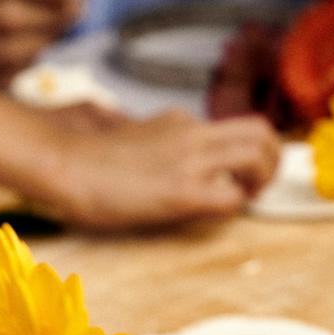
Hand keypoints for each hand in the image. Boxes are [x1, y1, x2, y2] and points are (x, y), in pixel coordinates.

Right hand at [0, 83, 280, 230]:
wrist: (61, 163)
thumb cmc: (79, 155)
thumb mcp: (119, 129)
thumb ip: (140, 132)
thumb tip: (126, 129)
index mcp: (177, 121)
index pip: (231, 128)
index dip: (245, 152)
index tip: (237, 174)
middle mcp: (191, 133)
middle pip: (262, 130)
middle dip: (272, 159)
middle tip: (257, 186)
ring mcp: (190, 159)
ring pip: (259, 154)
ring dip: (263, 180)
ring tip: (247, 198)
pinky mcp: (183, 190)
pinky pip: (233, 198)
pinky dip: (235, 207)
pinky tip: (215, 212)